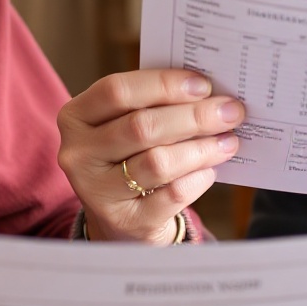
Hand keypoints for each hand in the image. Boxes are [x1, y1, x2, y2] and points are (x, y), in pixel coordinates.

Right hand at [57, 69, 243, 240]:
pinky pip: (172, 195)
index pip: (116, 91)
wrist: (119, 221)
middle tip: (230, 112)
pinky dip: (198, 179)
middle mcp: (78, 154)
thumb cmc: (129, 158)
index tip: (203, 84)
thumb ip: (154, 105)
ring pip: (158, 162)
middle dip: (193, 117)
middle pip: (141, 126)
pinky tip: (210, 170)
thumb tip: (209, 93)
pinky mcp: (125, 221)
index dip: (163, 84)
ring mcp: (97, 192)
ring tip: (228, 142)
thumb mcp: (125, 127)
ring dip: (201, 148)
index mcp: (75, 117)